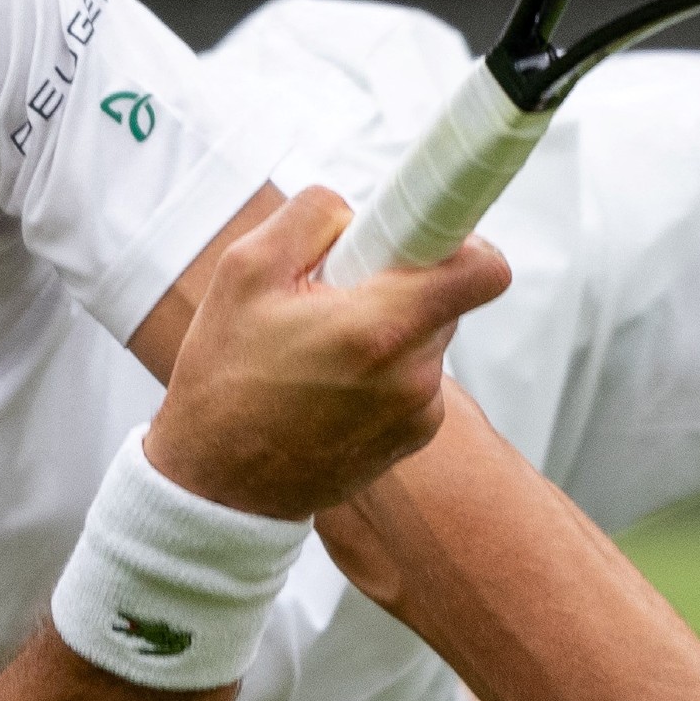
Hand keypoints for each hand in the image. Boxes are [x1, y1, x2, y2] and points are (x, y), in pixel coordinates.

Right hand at [144, 186, 511, 520]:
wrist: (216, 487)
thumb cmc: (224, 379)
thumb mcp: (245, 271)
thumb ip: (313, 217)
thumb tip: (360, 213)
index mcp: (381, 327)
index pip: (483, 271)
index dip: (462, 240)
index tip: (427, 233)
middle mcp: (414, 375)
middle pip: (446, 296)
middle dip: (400, 283)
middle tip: (336, 296)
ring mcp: (418, 413)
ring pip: (427, 336)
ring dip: (389, 329)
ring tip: (320, 350)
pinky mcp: (412, 439)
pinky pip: (415, 378)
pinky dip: (383, 371)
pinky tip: (328, 386)